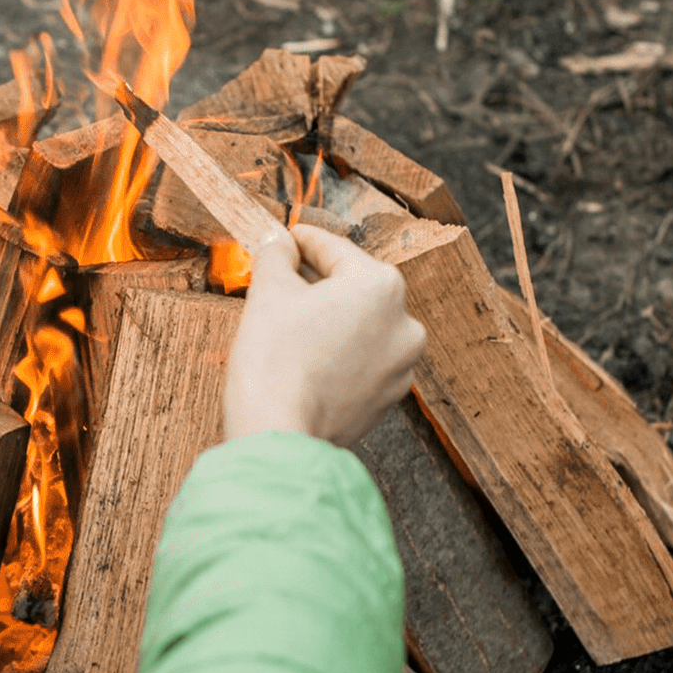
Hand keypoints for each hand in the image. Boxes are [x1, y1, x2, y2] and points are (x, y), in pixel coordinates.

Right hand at [222, 225, 426, 446]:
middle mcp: (404, 322)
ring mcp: (402, 364)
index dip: (302, 241)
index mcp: (380, 285)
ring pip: (360, 326)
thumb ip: (275, 256)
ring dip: (330, 320)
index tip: (285, 239)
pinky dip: (339, 353)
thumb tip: (277, 242)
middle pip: (352, 288)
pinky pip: (362, 360)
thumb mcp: (268, 292)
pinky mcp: (389, 396)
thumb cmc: (274, 359)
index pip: (333, 249)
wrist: (279, 433)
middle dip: (316, 283)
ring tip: (292, 327)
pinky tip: (307, 359)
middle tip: (281, 283)